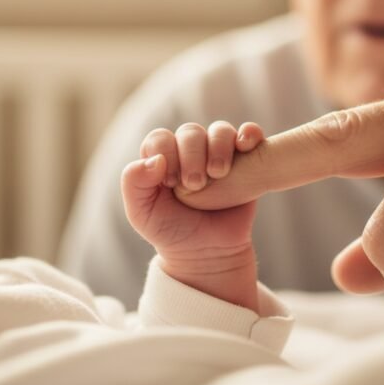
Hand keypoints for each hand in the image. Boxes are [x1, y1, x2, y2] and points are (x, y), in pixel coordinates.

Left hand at [121, 121, 263, 308]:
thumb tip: (155, 160)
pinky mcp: (245, 160)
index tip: (171, 183)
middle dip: (192, 155)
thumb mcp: (142, 213)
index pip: (161, 138)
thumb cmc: (171, 231)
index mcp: (162, 158)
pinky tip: (245, 146)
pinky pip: (249, 134)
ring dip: (219, 147)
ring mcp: (218, 153)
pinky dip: (249, 133)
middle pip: (191, 132)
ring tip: (218, 173)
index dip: (166, 153)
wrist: (209, 254)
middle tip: (195, 184)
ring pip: (220, 130)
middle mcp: (189, 150)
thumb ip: (134, 184)